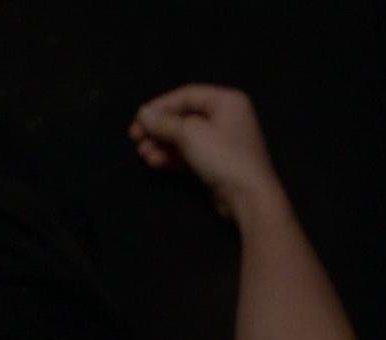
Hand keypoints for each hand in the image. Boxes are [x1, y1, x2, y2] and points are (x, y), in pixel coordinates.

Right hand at [129, 85, 284, 223]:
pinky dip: (172, 157)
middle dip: (158, 129)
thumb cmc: (223, 156)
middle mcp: (226, 118)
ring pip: (185, 138)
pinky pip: (190, 155)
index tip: (139, 119)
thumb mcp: (189, 133)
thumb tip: (143, 113)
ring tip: (143, 154)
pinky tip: (154, 162)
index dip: (160, 106)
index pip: (186, 95)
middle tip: (136, 139)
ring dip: (162, 145)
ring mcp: (222, 143)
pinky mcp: (217, 164)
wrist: (249, 198)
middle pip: (184, 117)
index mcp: (226, 101)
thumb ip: (163, 122)